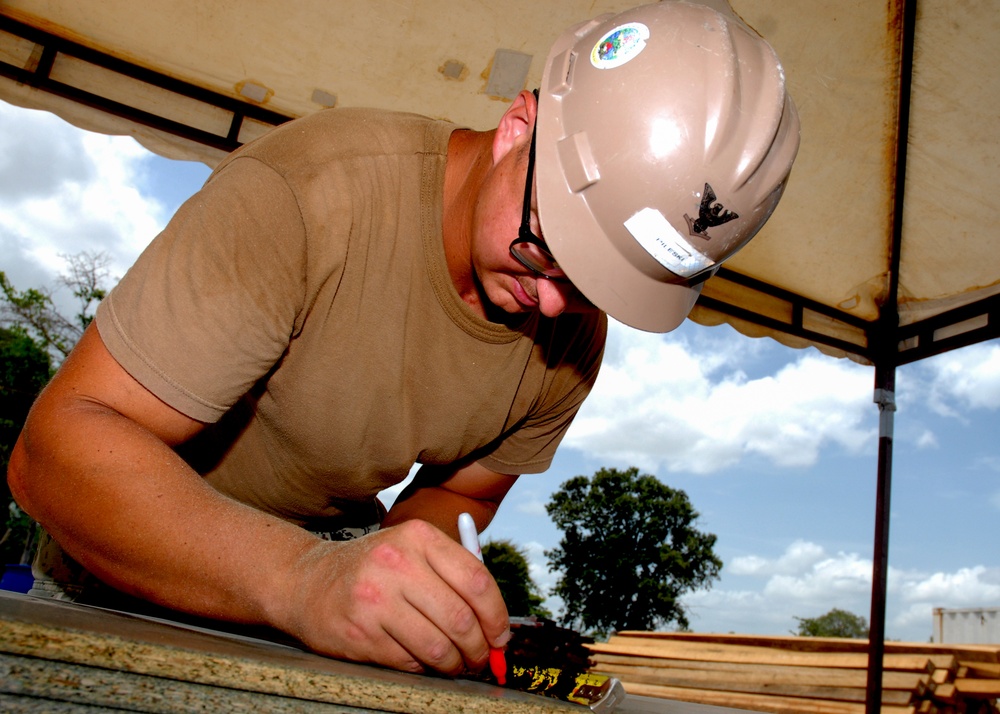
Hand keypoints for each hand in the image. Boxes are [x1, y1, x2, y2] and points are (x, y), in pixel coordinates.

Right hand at [276, 519, 510, 673]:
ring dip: (455, 663)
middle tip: (482, 657)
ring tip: (456, 663)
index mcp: (418, 536)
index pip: (476, 580)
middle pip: (461, 618)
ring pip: (438, 647)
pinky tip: (423, 660)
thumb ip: (454, 575)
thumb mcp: (411, 550)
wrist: (306, 581)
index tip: (501, 635)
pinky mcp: (360, 634)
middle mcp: (396, 563)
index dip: (497, 615)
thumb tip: (497, 623)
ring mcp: (375, 600)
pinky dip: (425, 667)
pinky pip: (410, 662)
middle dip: (479, 647)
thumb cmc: (374, 568)